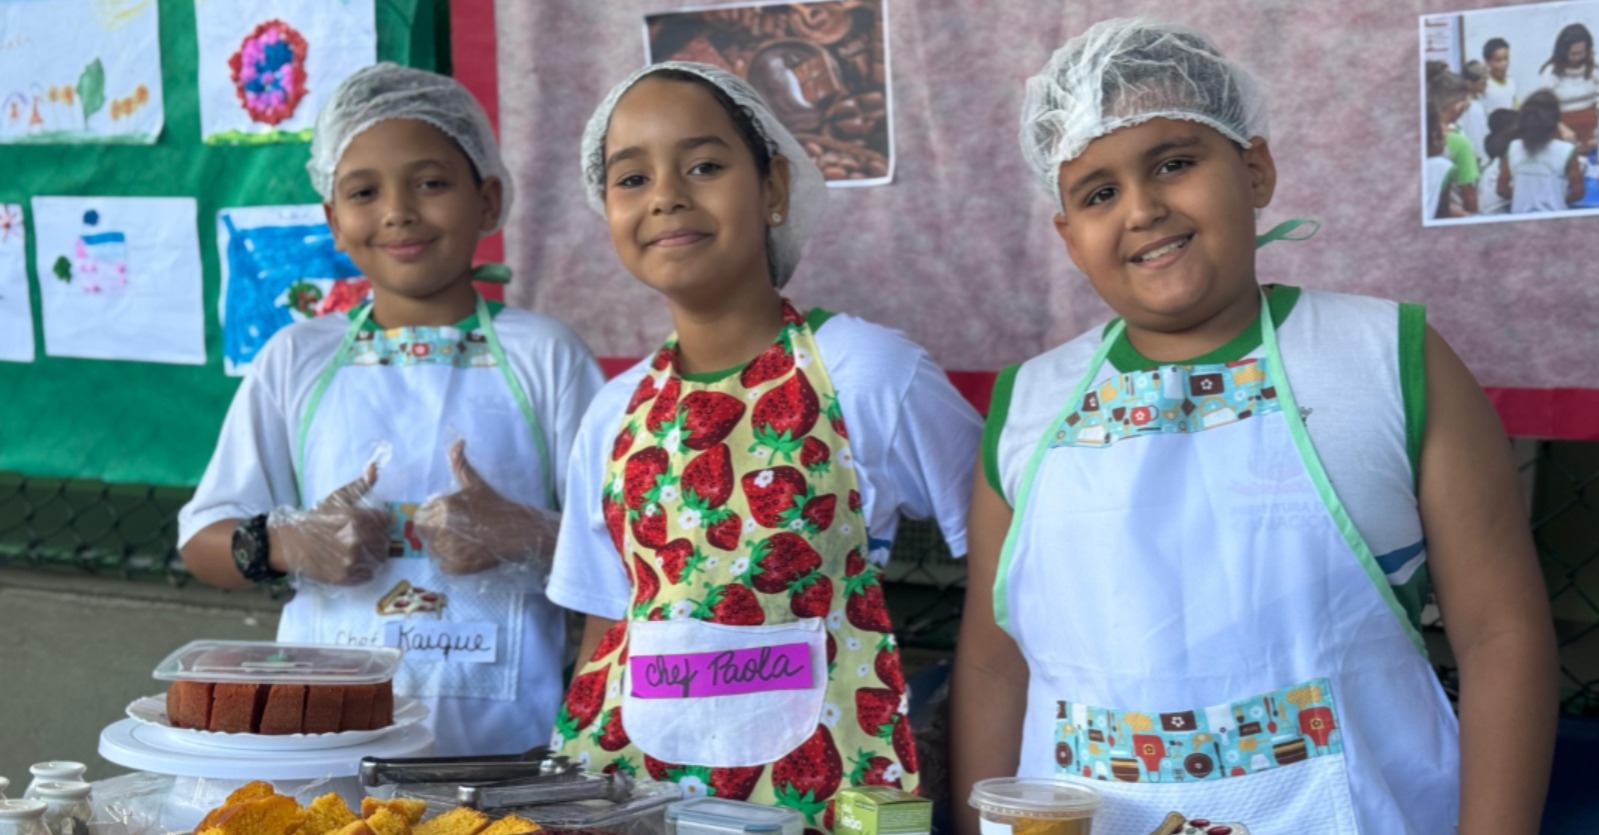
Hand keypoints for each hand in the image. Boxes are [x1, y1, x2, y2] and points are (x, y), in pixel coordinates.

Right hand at [268, 462, 390, 584]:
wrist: (291, 544)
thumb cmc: (316, 519)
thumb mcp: (338, 498)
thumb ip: (360, 485)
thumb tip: (374, 466)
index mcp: (356, 519)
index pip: (385, 519)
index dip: (379, 519)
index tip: (370, 521)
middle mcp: (356, 541)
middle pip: (384, 538)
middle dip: (377, 535)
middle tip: (364, 535)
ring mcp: (351, 561)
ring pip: (379, 557)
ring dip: (374, 552)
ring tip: (361, 548)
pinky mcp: (346, 577)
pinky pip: (369, 573)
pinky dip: (366, 568)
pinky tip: (356, 560)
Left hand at [413, 440, 557, 575]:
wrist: (518, 531)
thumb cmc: (495, 505)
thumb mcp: (475, 483)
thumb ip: (460, 462)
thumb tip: (458, 440)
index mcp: (442, 505)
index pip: (421, 516)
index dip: (433, 519)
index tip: (450, 520)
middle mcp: (443, 526)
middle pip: (424, 534)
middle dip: (436, 534)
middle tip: (456, 533)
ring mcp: (449, 548)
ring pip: (432, 551)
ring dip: (443, 548)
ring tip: (463, 543)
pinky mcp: (456, 566)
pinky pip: (441, 566)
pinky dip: (451, 562)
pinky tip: (466, 554)